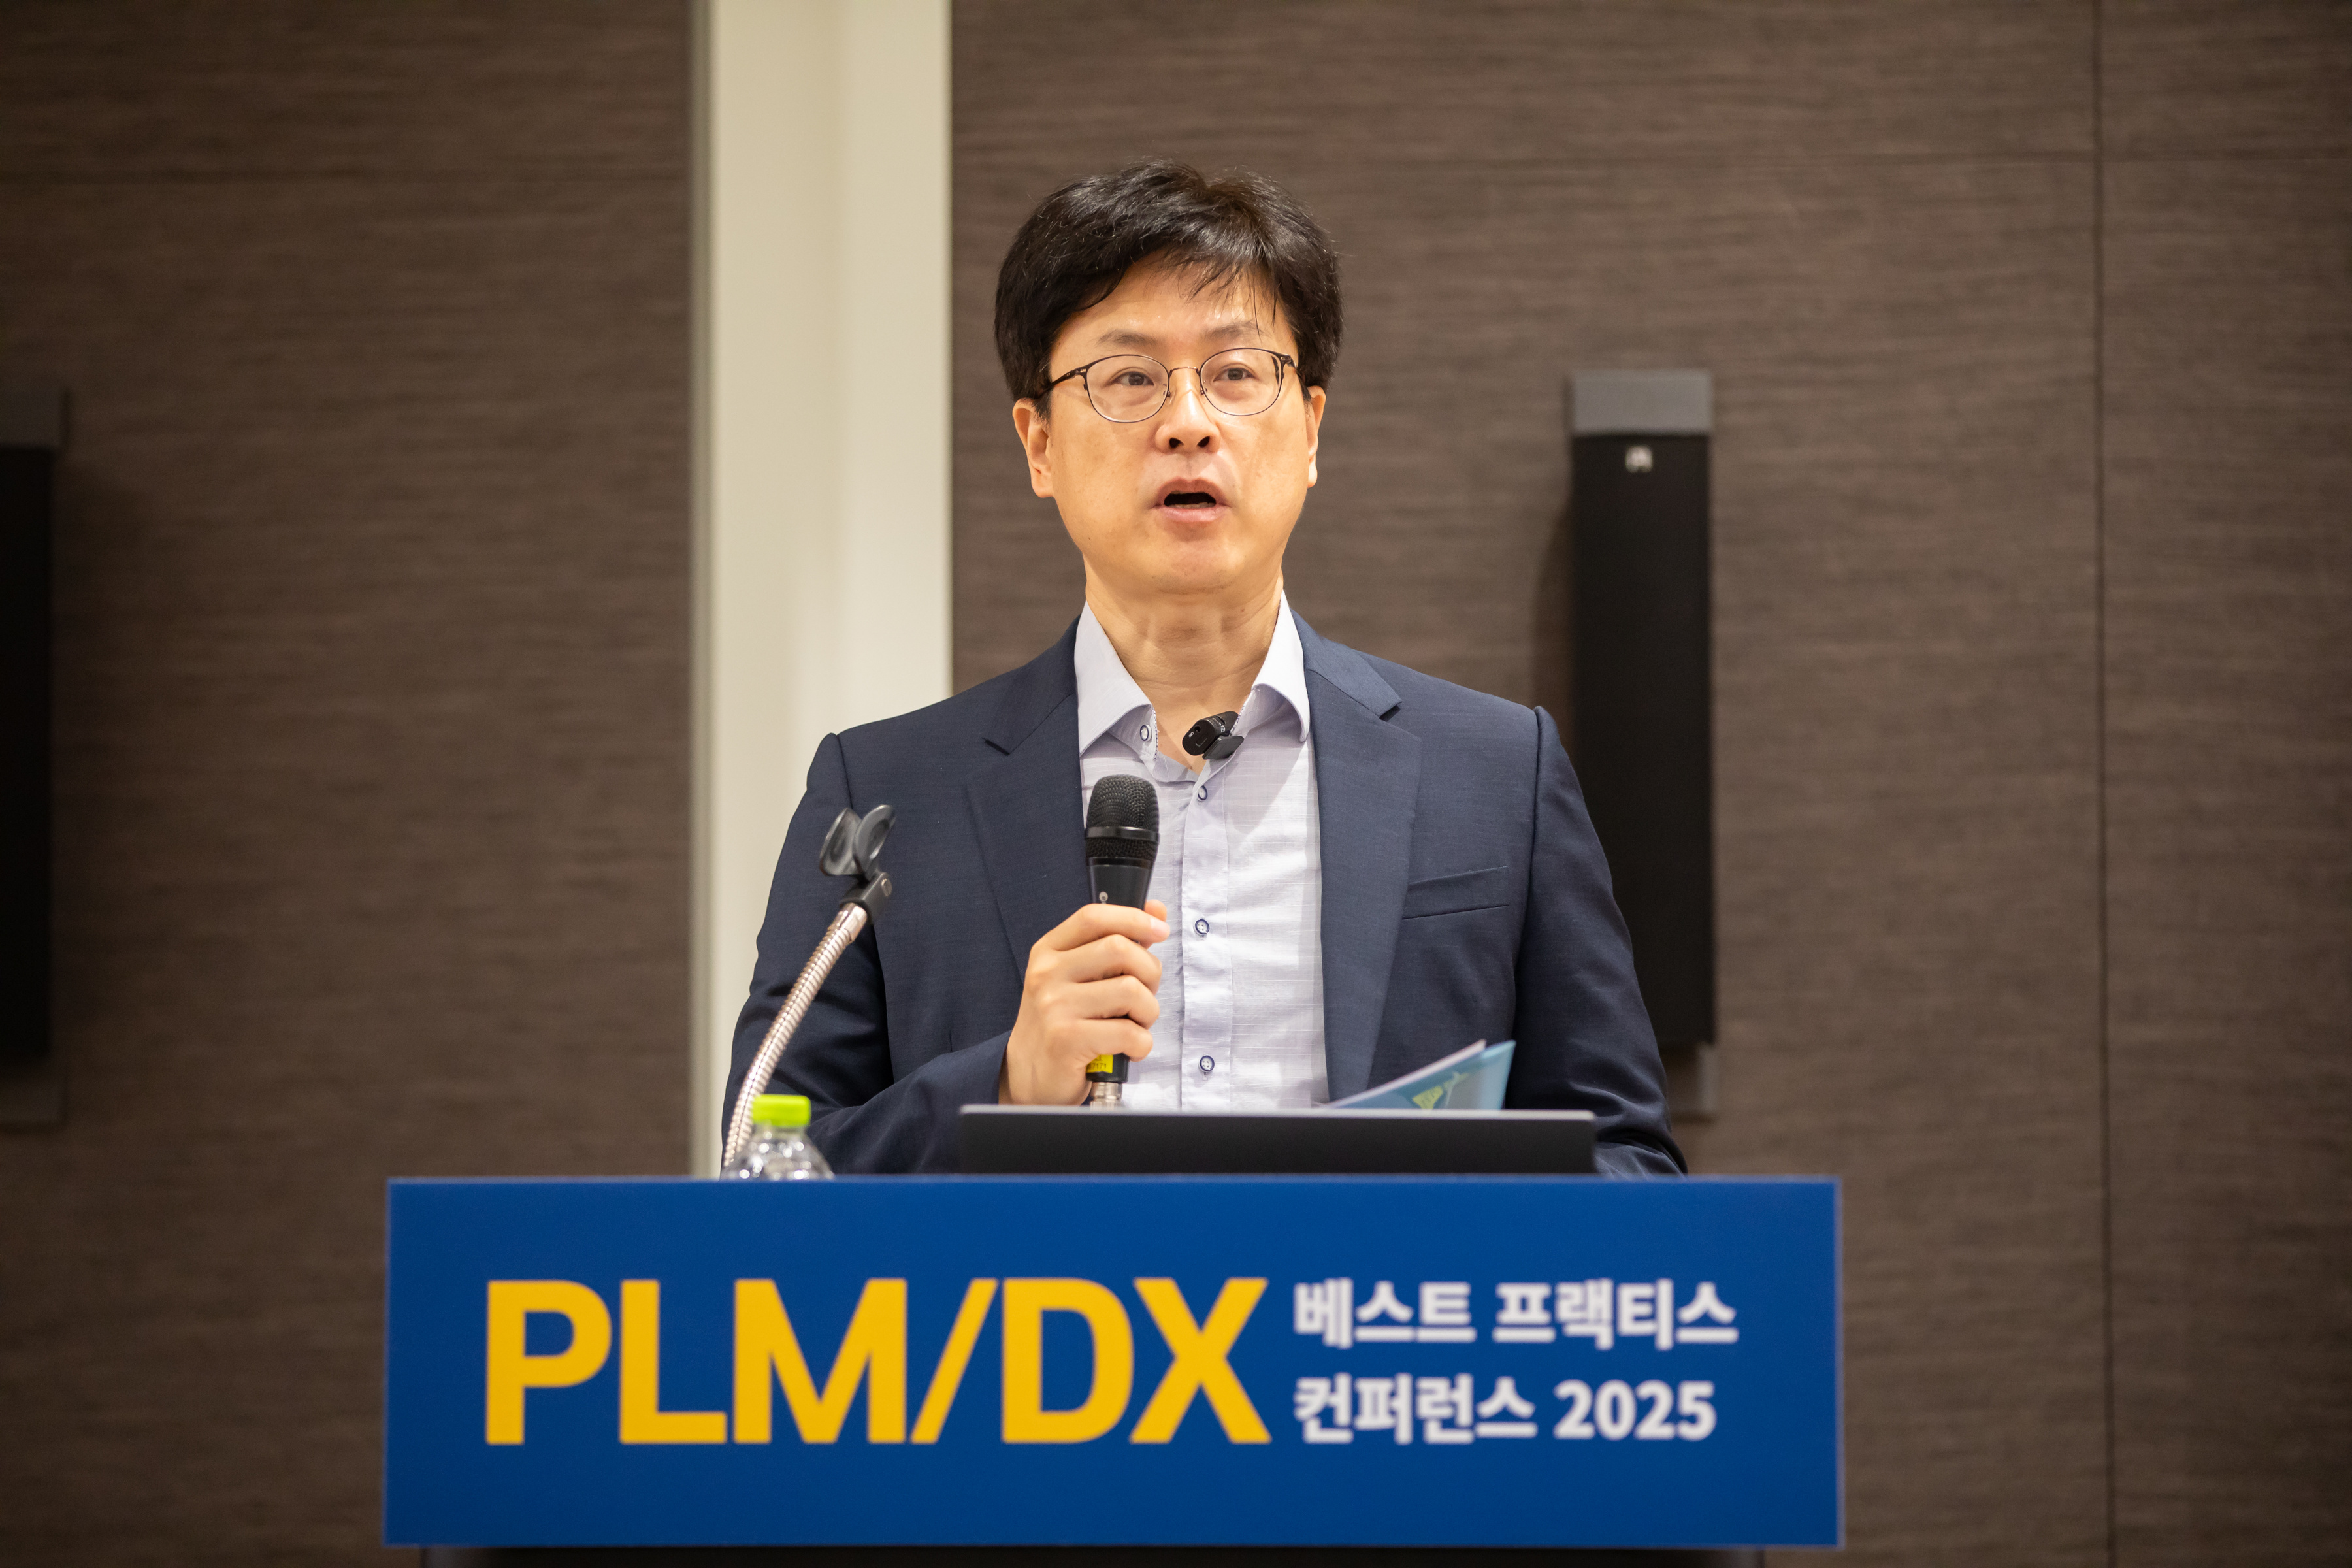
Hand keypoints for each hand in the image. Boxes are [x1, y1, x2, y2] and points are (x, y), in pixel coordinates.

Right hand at [999, 899, 1167, 1104]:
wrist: (1029, 1076)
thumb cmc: (1063, 1023)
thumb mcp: (1081, 977)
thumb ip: (1116, 942)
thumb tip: (1155, 909)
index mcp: (1049, 952)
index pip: (1093, 917)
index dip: (1133, 917)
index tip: (1159, 930)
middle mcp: (1047, 974)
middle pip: (1119, 949)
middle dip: (1150, 971)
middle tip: (1145, 994)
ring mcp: (1053, 1006)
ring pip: (1131, 990)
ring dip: (1149, 1012)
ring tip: (1137, 1024)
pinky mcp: (1066, 1040)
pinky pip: (1128, 1032)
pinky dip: (1142, 1043)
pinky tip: (1131, 1048)